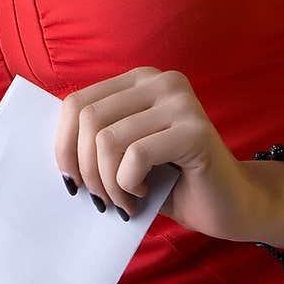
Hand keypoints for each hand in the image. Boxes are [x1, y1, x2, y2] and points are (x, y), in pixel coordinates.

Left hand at [54, 66, 258, 238]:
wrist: (230, 204)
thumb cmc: (170, 182)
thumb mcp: (124, 154)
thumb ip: (94, 140)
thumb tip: (54, 154)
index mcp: (139, 79)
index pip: (76, 102)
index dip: (63, 146)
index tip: (71, 181)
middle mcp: (160, 80)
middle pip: (89, 118)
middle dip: (85, 169)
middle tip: (101, 199)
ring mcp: (180, 101)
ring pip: (108, 140)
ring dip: (108, 183)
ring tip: (125, 201)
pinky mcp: (195, 129)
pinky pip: (136, 156)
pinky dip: (129, 185)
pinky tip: (144, 194)